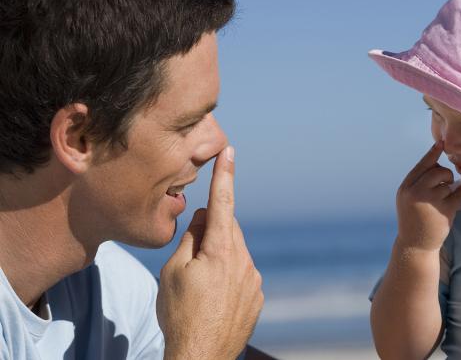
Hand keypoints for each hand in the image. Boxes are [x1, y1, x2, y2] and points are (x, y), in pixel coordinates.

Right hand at [157, 146, 263, 359]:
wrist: (201, 356)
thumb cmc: (180, 314)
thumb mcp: (173, 271)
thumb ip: (191, 238)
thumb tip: (205, 216)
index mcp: (221, 250)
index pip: (224, 202)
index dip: (224, 175)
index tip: (230, 151)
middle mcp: (244, 260)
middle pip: (229, 229)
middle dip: (213, 229)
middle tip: (191, 251)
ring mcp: (253, 279)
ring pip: (236, 251)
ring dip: (220, 254)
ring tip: (199, 283)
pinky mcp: (257, 295)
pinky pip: (242, 272)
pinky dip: (228, 273)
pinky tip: (212, 296)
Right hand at [395, 141, 460, 251]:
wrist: (415, 244)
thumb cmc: (414, 217)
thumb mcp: (408, 198)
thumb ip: (418, 181)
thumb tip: (436, 161)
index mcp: (405, 188)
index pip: (422, 165)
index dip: (432, 153)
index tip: (441, 142)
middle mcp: (416, 193)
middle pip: (437, 171)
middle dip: (444, 174)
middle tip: (445, 183)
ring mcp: (430, 202)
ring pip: (447, 182)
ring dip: (449, 187)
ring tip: (443, 198)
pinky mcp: (444, 211)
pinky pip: (457, 194)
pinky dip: (458, 194)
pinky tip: (453, 200)